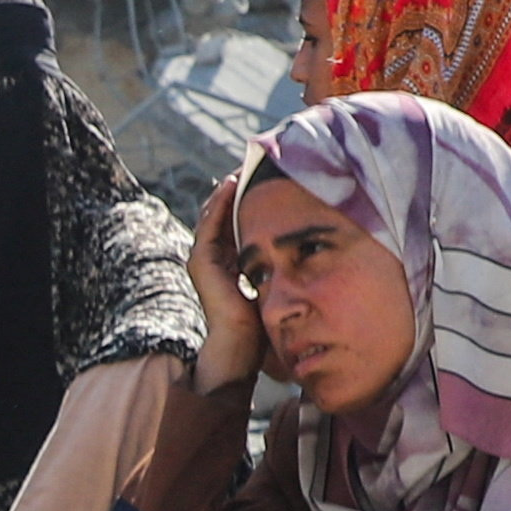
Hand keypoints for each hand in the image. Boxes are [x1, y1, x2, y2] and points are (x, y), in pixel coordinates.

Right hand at [188, 175, 267, 389]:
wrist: (242, 347)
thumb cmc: (262, 325)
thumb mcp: (276, 284)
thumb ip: (282, 265)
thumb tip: (309, 246)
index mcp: (230, 263)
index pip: (236, 222)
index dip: (248, 199)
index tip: (266, 177)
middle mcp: (215, 258)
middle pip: (223, 212)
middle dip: (237, 188)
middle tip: (252, 163)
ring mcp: (204, 259)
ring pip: (214, 213)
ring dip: (227, 189)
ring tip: (242, 167)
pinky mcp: (200, 261)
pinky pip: (209, 224)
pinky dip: (219, 203)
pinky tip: (232, 185)